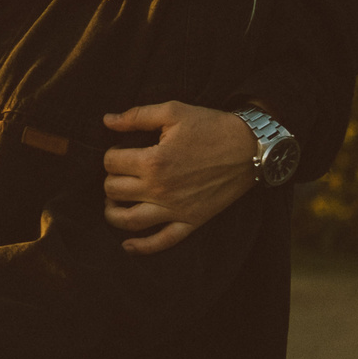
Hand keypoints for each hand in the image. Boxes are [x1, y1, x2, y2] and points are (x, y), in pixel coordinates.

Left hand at [101, 102, 257, 253]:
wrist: (250, 148)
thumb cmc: (211, 127)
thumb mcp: (173, 112)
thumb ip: (137, 116)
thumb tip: (107, 120)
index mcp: (153, 161)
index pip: (111, 163)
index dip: (111, 154)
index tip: (120, 151)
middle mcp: (160, 189)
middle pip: (114, 190)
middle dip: (111, 179)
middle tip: (120, 172)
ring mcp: (175, 209)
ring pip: (129, 220)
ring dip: (112, 213)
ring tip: (112, 203)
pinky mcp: (191, 222)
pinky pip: (162, 241)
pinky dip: (142, 247)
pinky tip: (128, 245)